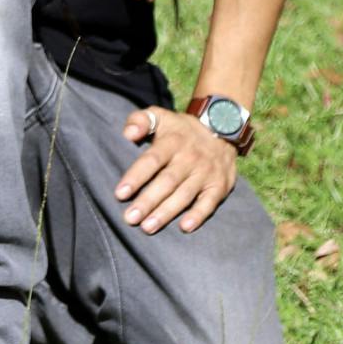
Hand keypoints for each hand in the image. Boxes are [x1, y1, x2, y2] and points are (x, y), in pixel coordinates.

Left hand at [114, 106, 237, 233]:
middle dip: (148, 201)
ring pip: (184, 195)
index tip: (120, 193)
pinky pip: (209, 203)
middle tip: (130, 218)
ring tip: (148, 227)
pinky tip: (184, 227)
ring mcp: (206, 173)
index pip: (152, 160)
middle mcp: (190, 158)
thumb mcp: (161, 116)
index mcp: (172, 142)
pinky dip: (198, 215)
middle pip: (167, 182)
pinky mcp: (219, 185)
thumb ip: (140, 120)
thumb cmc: (180, 129)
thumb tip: (128, 134)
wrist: (222, 128)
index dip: (136, 177)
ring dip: (166, 212)